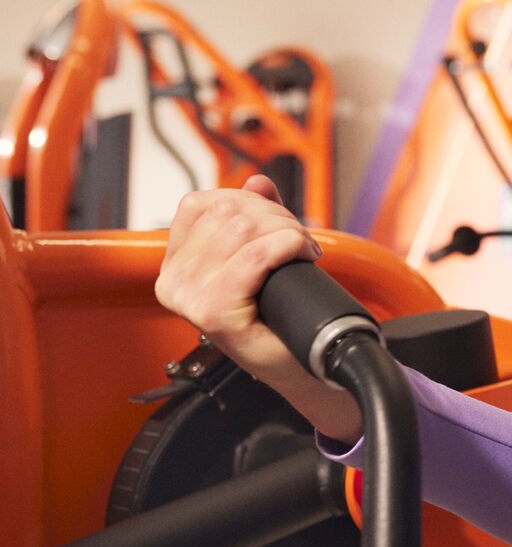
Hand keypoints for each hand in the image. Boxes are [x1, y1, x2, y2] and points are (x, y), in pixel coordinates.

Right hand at [155, 176, 363, 441]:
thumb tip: (258, 181)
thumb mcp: (259, 258)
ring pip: (243, 229)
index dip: (246, 199)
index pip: (199, 204)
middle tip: (298, 238)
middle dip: (274, 215)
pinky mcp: (215, 312)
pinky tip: (304, 255)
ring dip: (286, 229)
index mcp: (174, 266)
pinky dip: (288, 245)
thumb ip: (254, 218)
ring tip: (302, 248)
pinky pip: (256, 255)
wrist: (299, 365)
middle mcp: (172, 282)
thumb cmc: (277, 319)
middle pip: (225, 212)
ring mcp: (190, 299)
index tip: (275, 219)